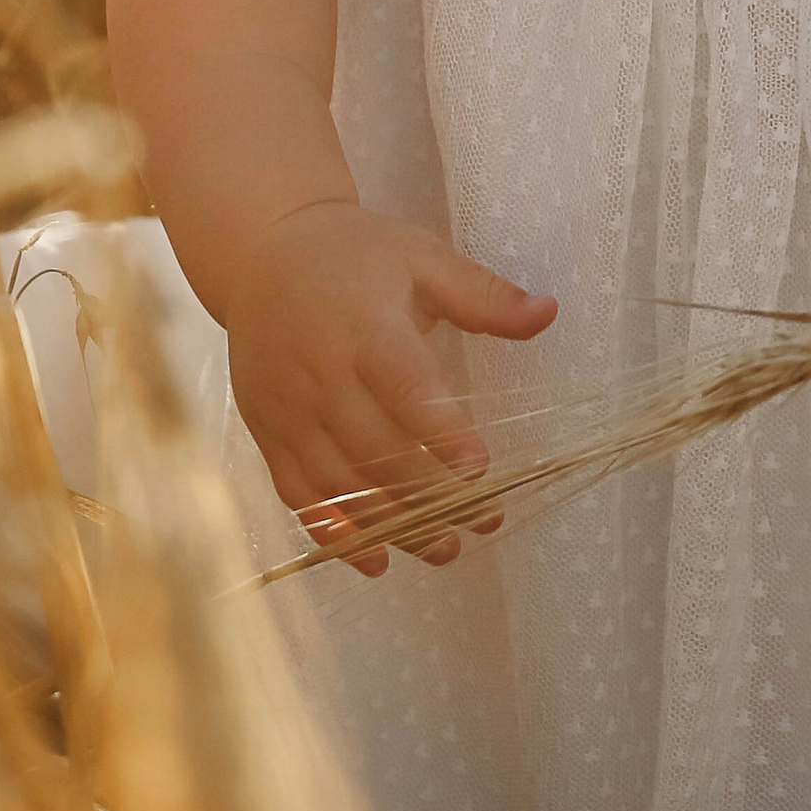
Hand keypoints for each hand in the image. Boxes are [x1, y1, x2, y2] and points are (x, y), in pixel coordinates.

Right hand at [225, 198, 555, 578]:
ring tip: (442, 549)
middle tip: (481, 523)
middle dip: (430, 496)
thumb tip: (549, 313)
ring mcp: (289, 408)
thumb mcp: (423, 259)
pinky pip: (297, 491)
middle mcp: (322, 374)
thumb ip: (484, 295)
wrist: (261, 253)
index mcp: (365, 328)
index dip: (442, 434)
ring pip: (340, 482)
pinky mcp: (267, 430)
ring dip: (390, 524)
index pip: (406, 389)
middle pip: (376, 449)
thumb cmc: (356, 255)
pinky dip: (333, 531)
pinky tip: (373, 557)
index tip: (480, 470)